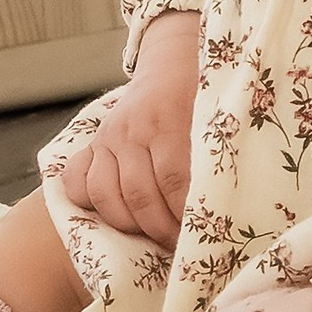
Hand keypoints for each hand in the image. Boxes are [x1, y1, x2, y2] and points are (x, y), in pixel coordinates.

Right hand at [60, 9, 200, 247]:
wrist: (172, 63)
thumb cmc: (202, 97)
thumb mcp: (217, 115)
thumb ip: (216, 151)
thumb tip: (234, 200)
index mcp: (168, 120)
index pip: (174, 181)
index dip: (185, 216)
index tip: (200, 238)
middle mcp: (132, 130)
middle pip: (139, 195)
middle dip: (160, 229)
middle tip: (180, 248)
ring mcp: (109, 137)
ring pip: (105, 194)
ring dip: (129, 226)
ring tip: (153, 238)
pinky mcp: (93, 144)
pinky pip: (76, 182)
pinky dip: (89, 205)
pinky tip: (115, 218)